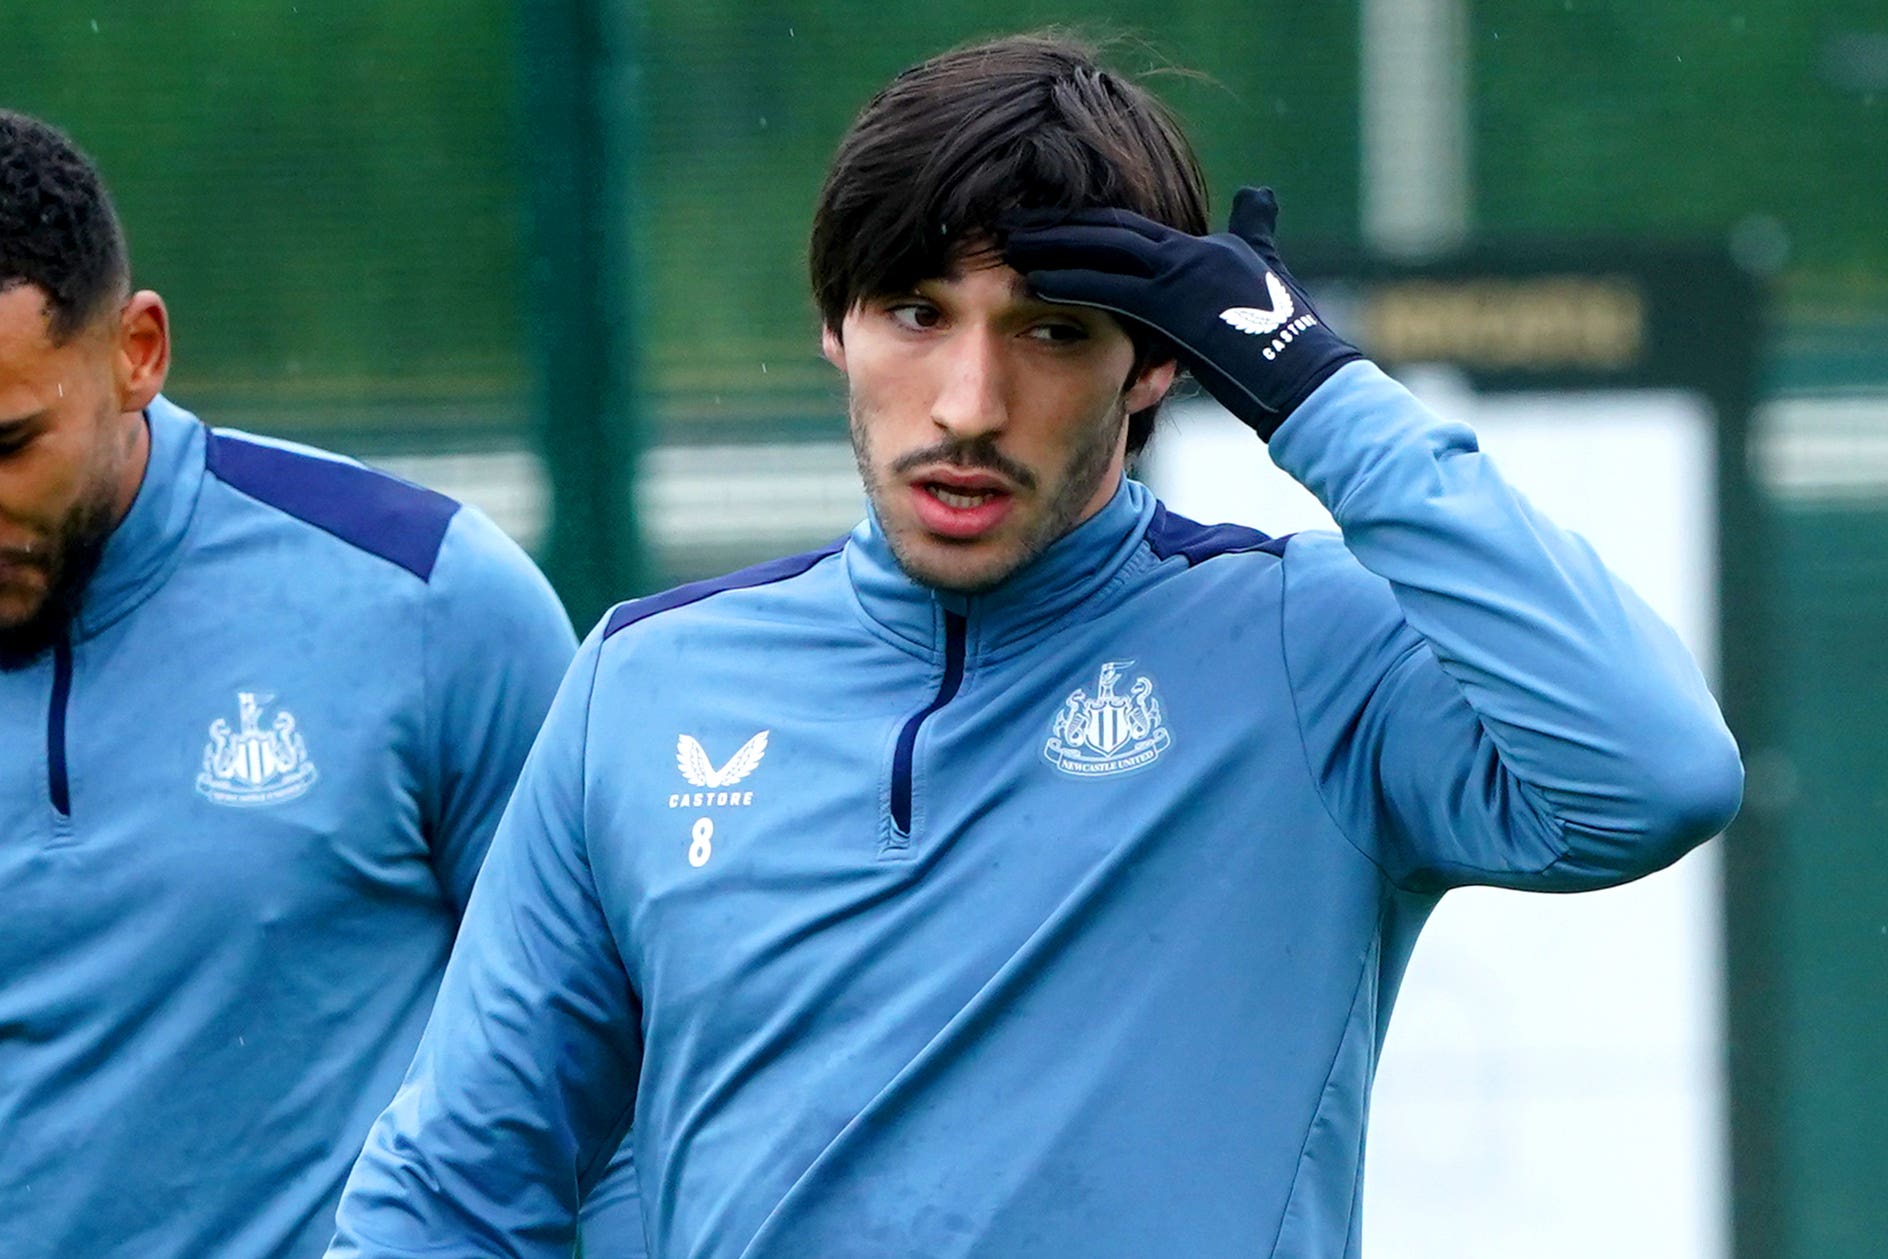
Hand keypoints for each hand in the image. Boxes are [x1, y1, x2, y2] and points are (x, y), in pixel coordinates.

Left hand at [1003, 187, 1362, 438]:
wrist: (1304, 377)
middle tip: (1008, 220)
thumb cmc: (1286, 339)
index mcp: (1201, 247)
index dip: (1080, 220)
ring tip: (1006, 242)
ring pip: (1103, 249)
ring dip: (1051, 245)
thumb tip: (1258, 192)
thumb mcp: (1268, 271)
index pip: (1127, 225)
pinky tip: (1035, 280)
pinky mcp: (1177, 307)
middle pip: (1107, 227)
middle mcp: (1189, 251)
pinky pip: (1110, 289)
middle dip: (1055, 223)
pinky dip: (1070, 281)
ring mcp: (1183, 275)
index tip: (1041, 219)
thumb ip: (1255, 231)